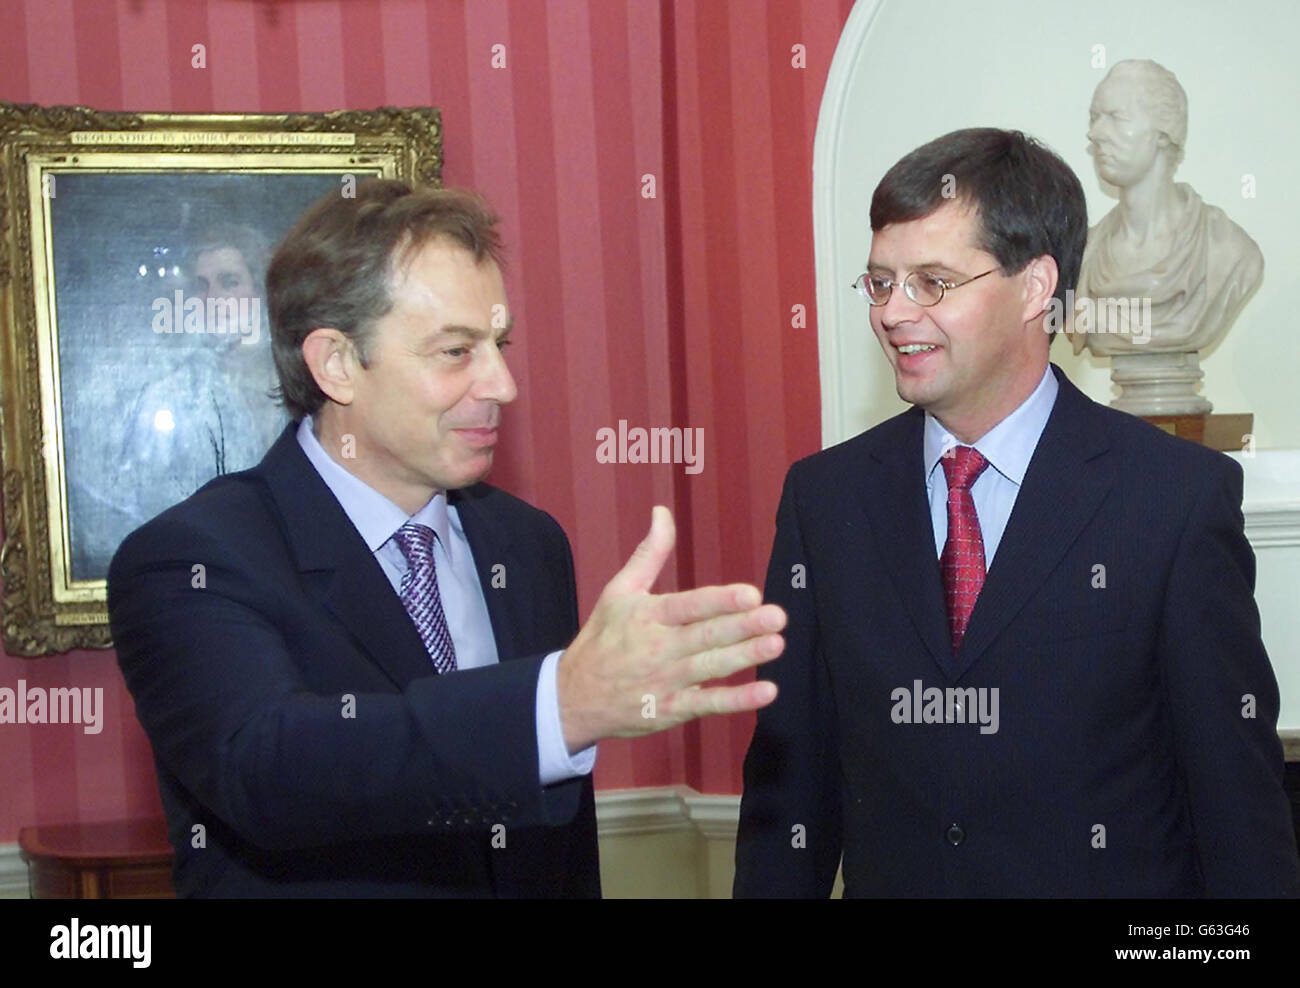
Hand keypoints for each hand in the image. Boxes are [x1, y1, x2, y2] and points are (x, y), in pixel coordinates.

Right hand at [557, 506, 783, 752]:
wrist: (573, 697)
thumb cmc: (602, 639)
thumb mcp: (618, 591)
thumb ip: (649, 553)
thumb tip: (663, 512)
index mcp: (647, 616)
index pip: (688, 606)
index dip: (719, 601)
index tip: (750, 594)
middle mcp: (658, 648)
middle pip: (705, 636)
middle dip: (742, 627)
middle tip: (776, 616)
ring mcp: (665, 681)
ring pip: (711, 667)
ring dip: (745, 657)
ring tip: (776, 644)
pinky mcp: (671, 709)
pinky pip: (708, 704)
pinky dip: (737, 700)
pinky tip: (765, 690)